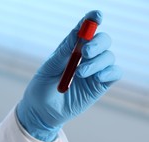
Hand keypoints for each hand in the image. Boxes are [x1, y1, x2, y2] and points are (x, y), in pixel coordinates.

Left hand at [17, 10, 121, 141]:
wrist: (41, 113)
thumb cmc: (41, 88)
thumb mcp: (49, 68)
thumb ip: (64, 52)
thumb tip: (77, 33)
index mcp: (70, 49)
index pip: (85, 30)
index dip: (92, 20)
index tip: (96, 16)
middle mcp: (85, 57)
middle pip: (103, 40)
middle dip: (97, 43)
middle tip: (86, 52)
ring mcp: (94, 71)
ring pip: (108, 56)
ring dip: (97, 62)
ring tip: (80, 74)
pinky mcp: (100, 85)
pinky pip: (114, 73)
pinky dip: (109, 72)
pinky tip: (96, 78)